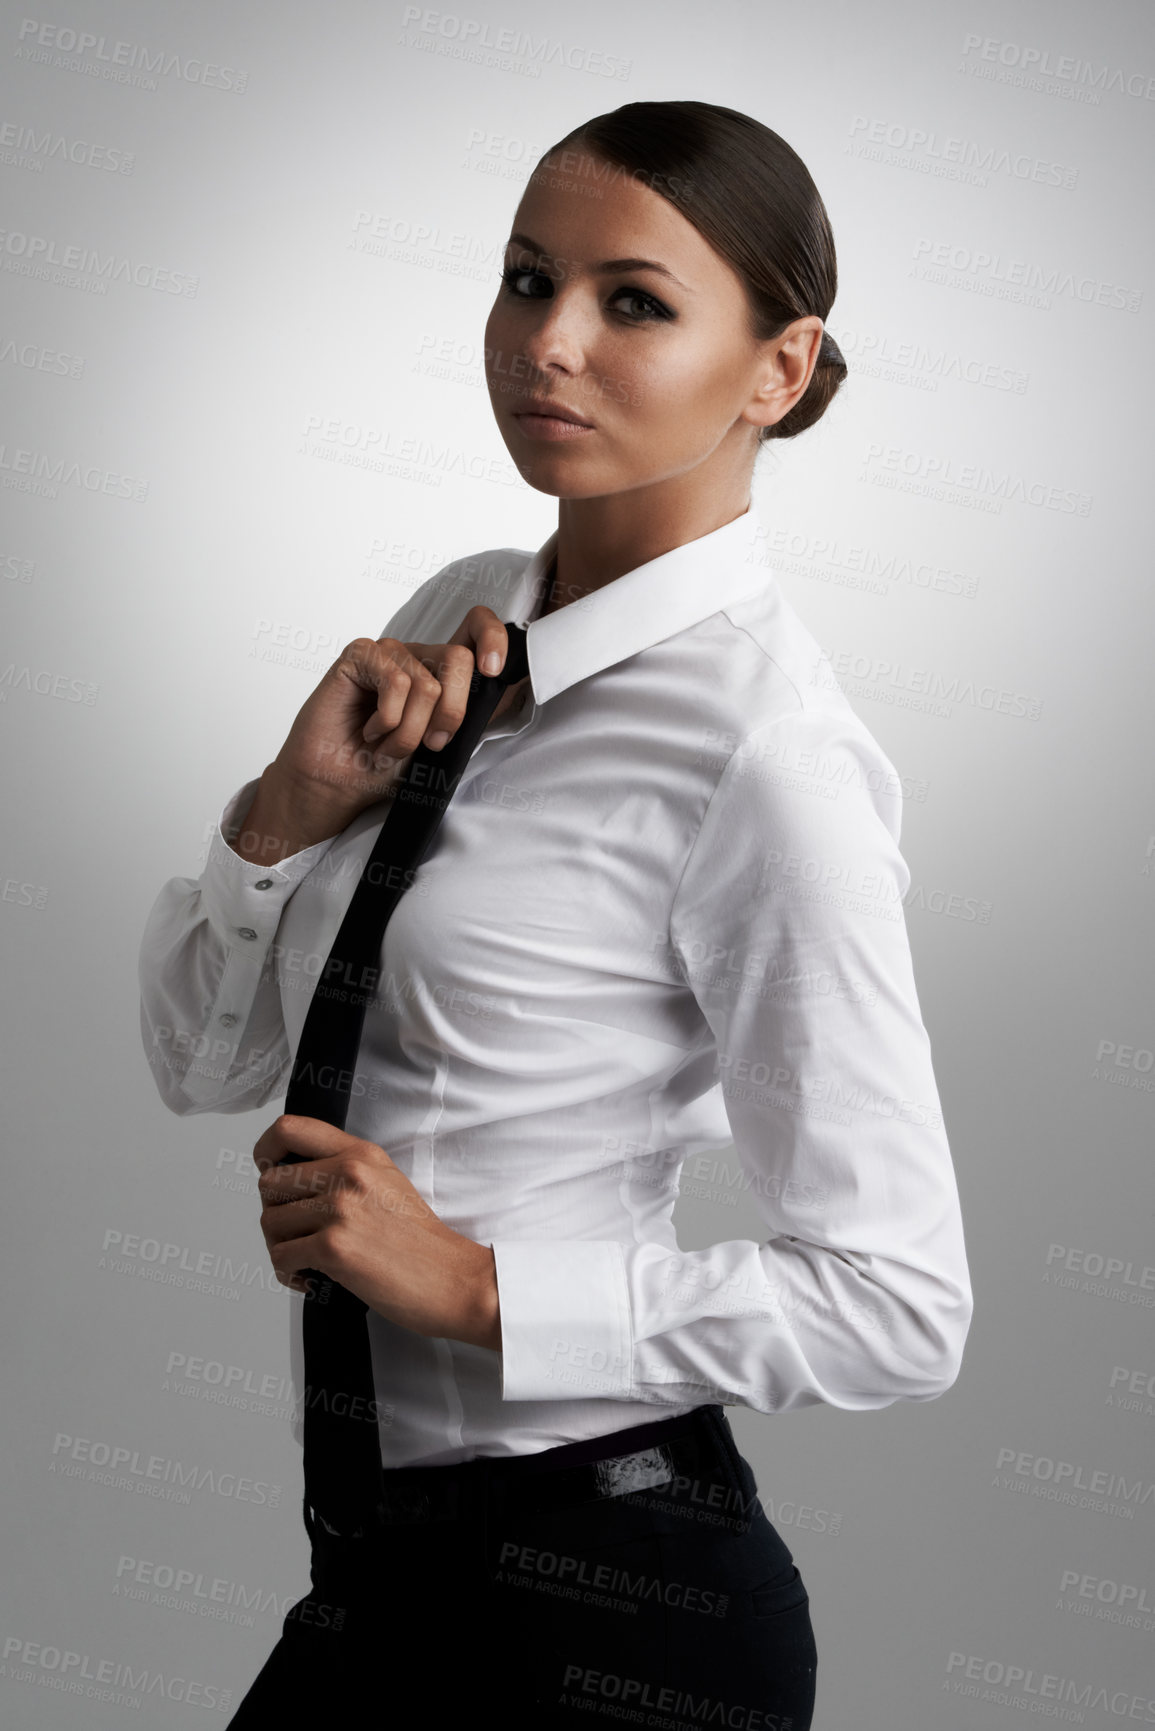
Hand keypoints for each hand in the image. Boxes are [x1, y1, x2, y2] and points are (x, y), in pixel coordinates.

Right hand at [230, 606, 521, 863]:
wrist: (338, 785)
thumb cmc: (382, 765)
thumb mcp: (439, 743)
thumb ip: (466, 713)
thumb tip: (504, 690)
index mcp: (440, 672)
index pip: (477, 626)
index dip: (494, 638)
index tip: (494, 672)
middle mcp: (417, 656)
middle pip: (459, 660)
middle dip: (451, 713)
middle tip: (430, 743)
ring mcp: (388, 653)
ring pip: (427, 683)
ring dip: (409, 730)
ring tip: (386, 743)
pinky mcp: (360, 656)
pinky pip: (396, 682)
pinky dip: (387, 719)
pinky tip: (369, 730)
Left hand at [254, 1114, 500, 1351]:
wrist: (452, 1279)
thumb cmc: (420, 1241)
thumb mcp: (387, 1182)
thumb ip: (344, 1169)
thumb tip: (292, 1179)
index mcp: (361, 1153)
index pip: (290, 1129)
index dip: (265, 1151)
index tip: (268, 1171)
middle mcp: (348, 1173)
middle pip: (268, 1182)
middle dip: (274, 1212)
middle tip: (295, 1233)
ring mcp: (341, 1208)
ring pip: (269, 1221)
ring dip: (280, 1246)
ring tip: (305, 1259)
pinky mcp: (334, 1247)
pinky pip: (280, 1256)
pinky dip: (288, 1273)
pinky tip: (311, 1278)